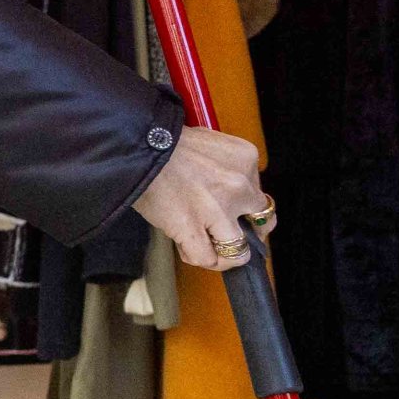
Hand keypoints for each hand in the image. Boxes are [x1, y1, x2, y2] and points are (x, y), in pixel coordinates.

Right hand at [130, 125, 268, 271]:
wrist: (138, 144)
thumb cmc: (166, 140)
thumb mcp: (211, 143)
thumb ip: (226, 165)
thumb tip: (226, 189)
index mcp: (246, 159)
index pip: (260, 194)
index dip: (248, 208)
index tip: (239, 214)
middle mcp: (239, 185)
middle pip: (260, 223)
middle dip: (247, 232)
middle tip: (233, 235)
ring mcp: (218, 210)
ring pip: (238, 249)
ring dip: (228, 254)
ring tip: (215, 251)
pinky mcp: (192, 228)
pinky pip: (207, 258)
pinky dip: (200, 259)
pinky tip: (188, 248)